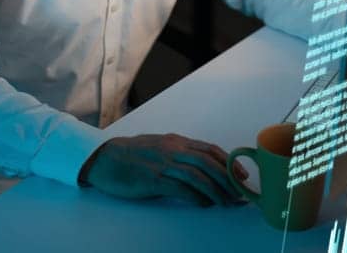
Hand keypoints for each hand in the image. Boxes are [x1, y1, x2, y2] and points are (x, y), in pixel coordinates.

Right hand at [79, 133, 249, 206]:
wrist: (104, 158)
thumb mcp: (160, 148)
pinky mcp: (153, 179)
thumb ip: (180, 155)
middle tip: (238, 192)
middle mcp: (173, 149)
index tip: (242, 175)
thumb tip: (203, 170)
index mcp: (176, 141)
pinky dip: (195, 197)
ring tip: (225, 202)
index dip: (229, 162)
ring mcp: (163, 163)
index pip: (210, 150)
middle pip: (208, 162)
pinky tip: (203, 203)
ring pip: (198, 175)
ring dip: (215, 190)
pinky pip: (180, 188)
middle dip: (227, 178)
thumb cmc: (132, 155)